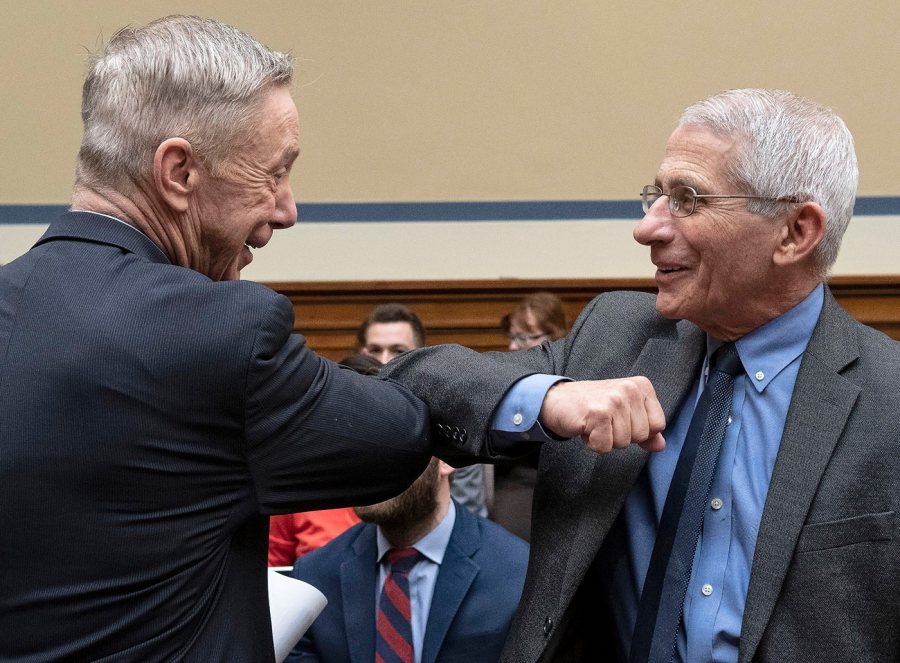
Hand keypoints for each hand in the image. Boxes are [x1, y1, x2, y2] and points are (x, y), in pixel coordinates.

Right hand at [538, 377, 665, 452]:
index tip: (621, 420)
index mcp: (641, 386)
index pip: (658, 425)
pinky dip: (593, 443)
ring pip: (623, 443)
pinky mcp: (598, 413)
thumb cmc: (592, 406)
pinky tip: (586, 427)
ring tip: (595, 423)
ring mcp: (614, 400)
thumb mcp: (624, 412)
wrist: (557, 399)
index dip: (639, 430)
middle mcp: (630, 389)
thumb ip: (646, 428)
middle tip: (605, 421)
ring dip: (606, 439)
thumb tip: (660, 445)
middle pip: (641, 436)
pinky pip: (604, 446)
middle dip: (621, 436)